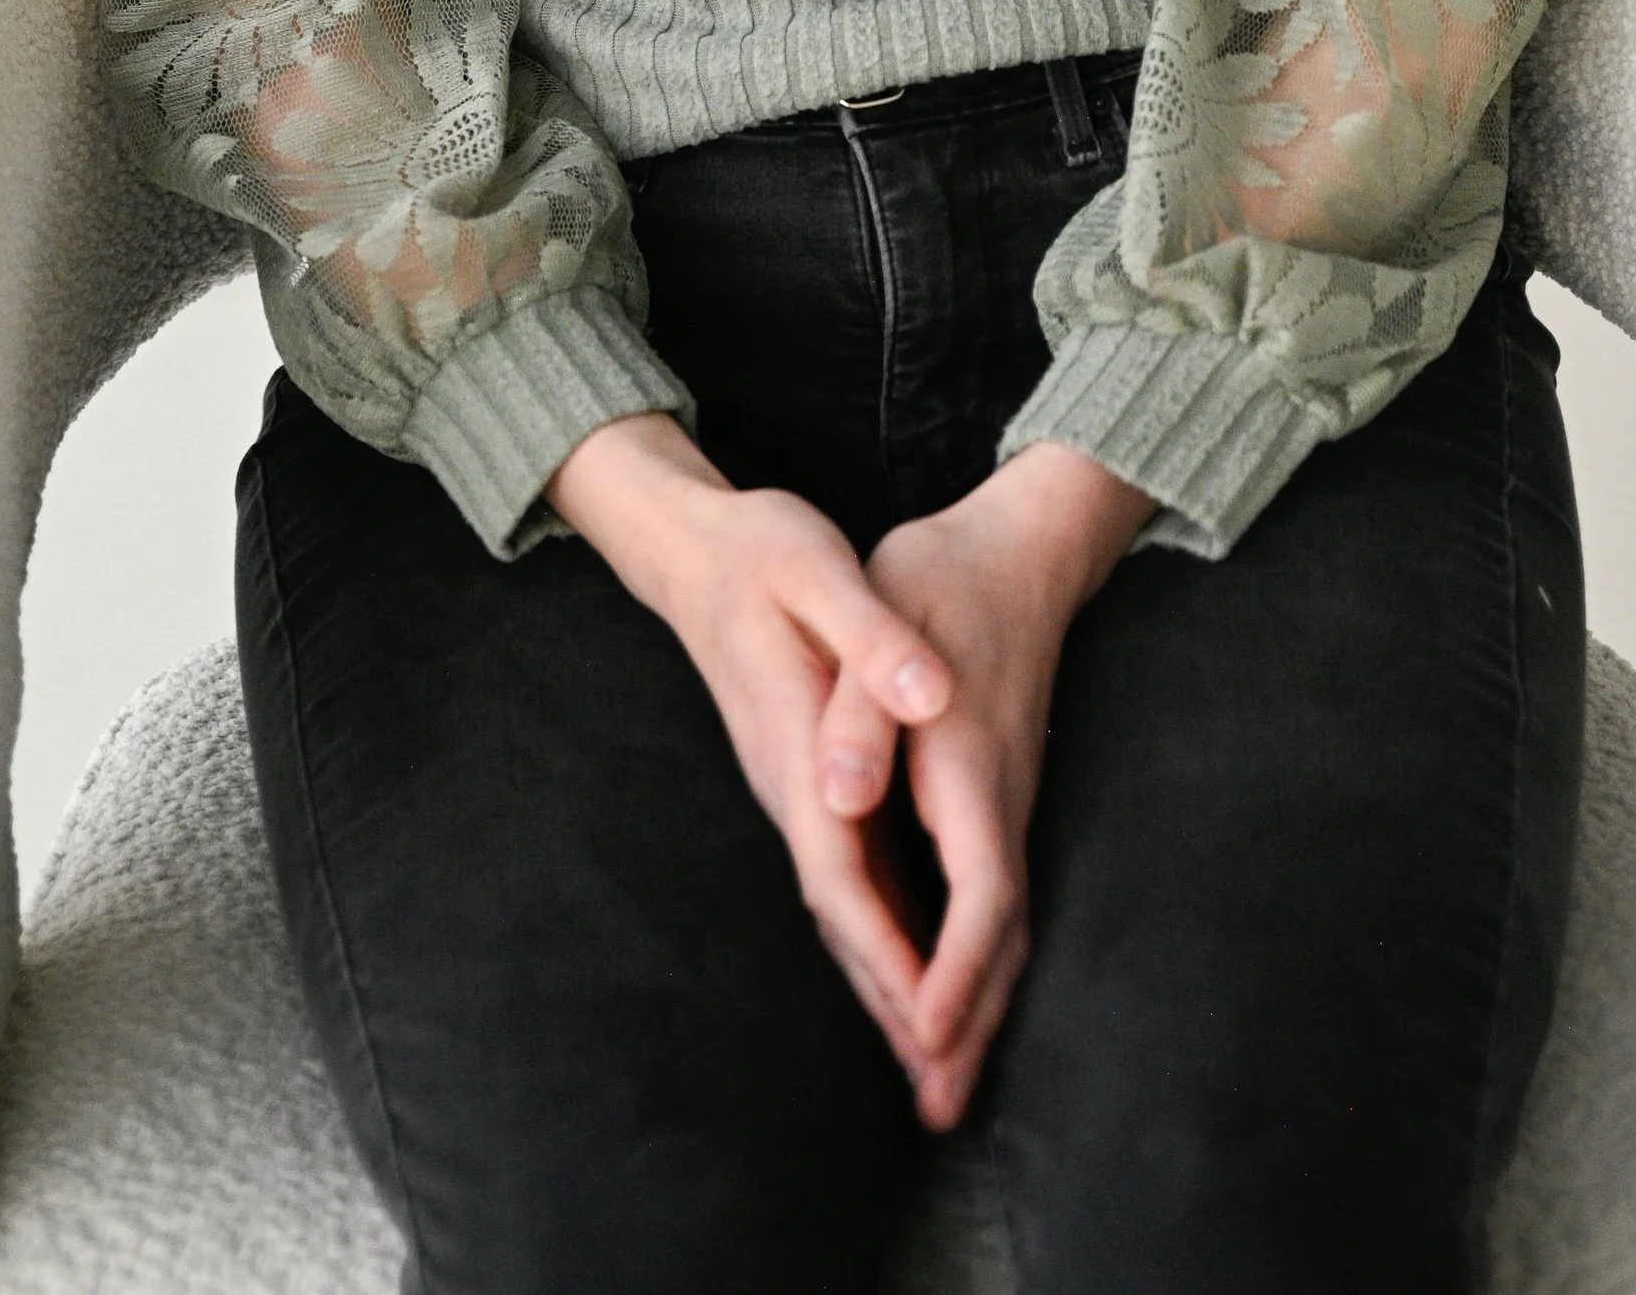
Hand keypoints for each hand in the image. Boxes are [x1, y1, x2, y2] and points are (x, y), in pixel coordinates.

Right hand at [546, 416, 956, 1067]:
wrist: (692, 547)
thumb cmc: (760, 550)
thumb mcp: (818, 569)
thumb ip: (869, 641)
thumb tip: (925, 696)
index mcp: (798, 744)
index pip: (842, 875)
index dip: (890, 955)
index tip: (934, 1026)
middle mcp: (788, 783)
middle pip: (840, 914)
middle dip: (891, 1003)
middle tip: (943, 1089)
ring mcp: (789, 785)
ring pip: (841, 902)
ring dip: (885, 979)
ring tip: (936, 1059)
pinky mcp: (799, 775)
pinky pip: (844, 875)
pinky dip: (877, 930)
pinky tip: (906, 960)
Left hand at [826, 444, 1151, 1127]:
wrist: (1023, 544)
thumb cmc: (942, 573)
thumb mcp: (886, 609)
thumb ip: (861, 706)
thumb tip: (839, 795)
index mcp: (967, 764)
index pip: (976, 893)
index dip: (954, 971)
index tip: (931, 1037)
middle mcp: (997, 798)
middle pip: (997, 934)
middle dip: (969, 1023)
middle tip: (938, 1111)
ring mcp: (1004, 802)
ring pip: (999, 924)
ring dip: (974, 1004)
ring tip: (943, 1085)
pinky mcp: (995, 797)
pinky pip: (990, 900)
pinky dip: (974, 959)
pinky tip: (950, 993)